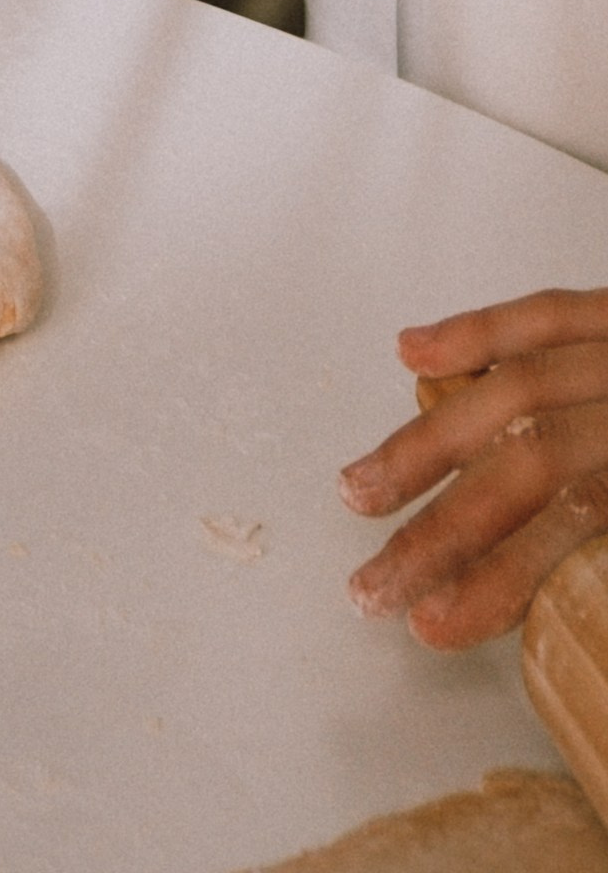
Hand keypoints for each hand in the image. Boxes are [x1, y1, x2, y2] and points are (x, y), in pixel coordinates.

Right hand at [340, 289, 607, 646]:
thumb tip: (568, 613)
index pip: (574, 516)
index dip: (499, 576)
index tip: (434, 623)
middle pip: (529, 455)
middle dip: (440, 523)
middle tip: (375, 580)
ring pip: (516, 383)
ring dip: (428, 437)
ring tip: (361, 485)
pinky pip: (543, 310)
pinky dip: (474, 332)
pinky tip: (412, 353)